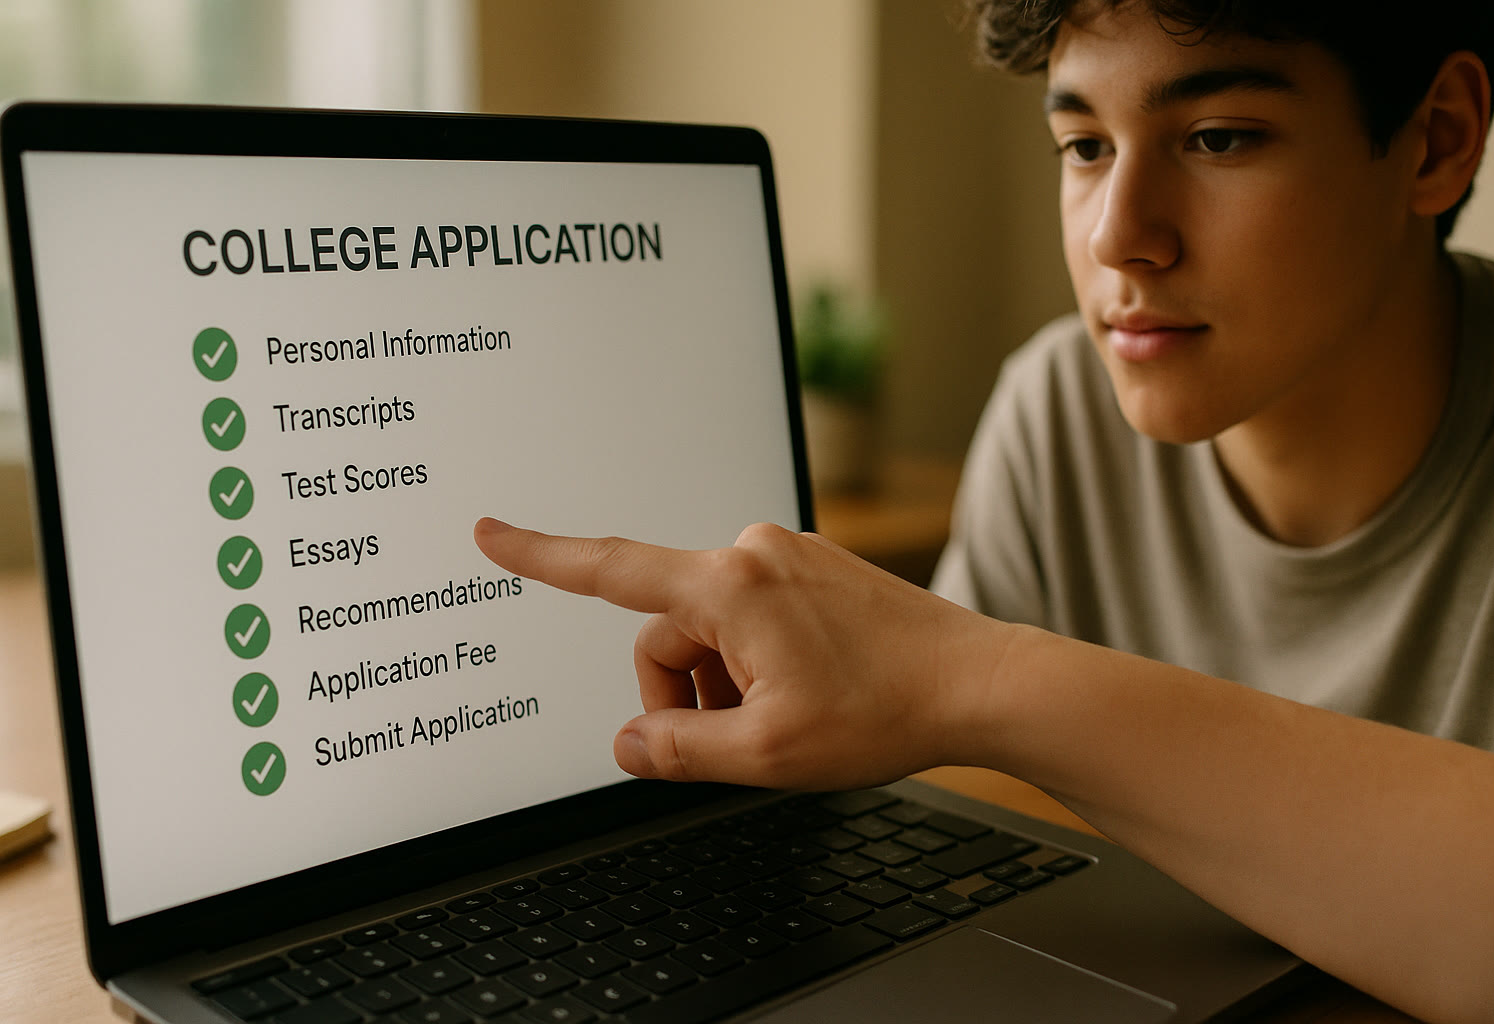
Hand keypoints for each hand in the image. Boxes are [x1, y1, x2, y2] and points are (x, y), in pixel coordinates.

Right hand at [474, 518, 1016, 789]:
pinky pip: (753, 620)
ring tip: (786, 721)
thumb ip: (678, 750)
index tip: (492, 533)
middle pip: (669, 633)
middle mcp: (754, 553)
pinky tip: (807, 696)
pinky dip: (758, 665)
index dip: (540, 557)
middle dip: (687, 695)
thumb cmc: (885, 711)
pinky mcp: (812, 572)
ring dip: (726, 684)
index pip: (610, 570)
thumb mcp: (765, 754)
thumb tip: (627, 743)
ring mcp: (787, 558)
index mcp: (732, 585)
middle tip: (740, 743)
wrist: (979, 682)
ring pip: (713, 632)